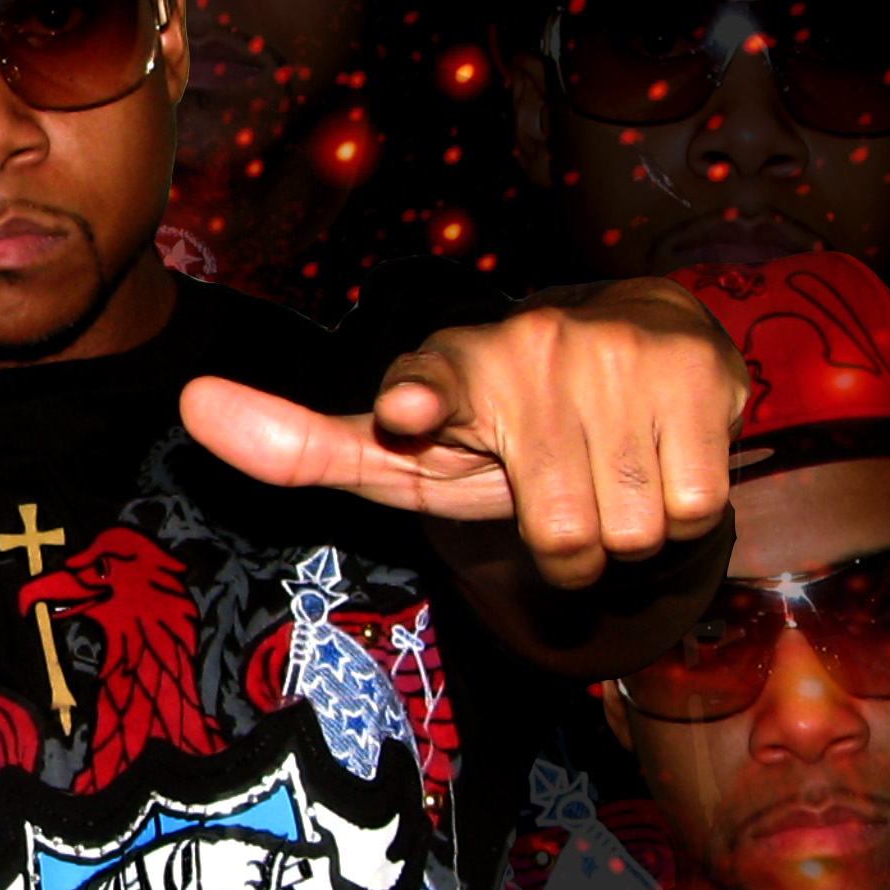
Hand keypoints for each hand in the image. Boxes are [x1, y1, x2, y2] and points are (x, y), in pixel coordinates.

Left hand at [181, 277, 745, 587]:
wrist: (642, 345)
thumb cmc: (501, 422)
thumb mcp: (404, 451)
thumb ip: (304, 447)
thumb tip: (191, 405)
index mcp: (448, 369)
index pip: (433, 384)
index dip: (423, 399)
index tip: (408, 409)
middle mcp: (528, 348)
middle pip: (563, 538)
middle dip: (567, 543)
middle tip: (556, 491)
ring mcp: (615, 354)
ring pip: (632, 533)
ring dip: (626, 527)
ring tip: (606, 469)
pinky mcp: (697, 368)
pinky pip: (693, 510)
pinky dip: (684, 506)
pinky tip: (660, 455)